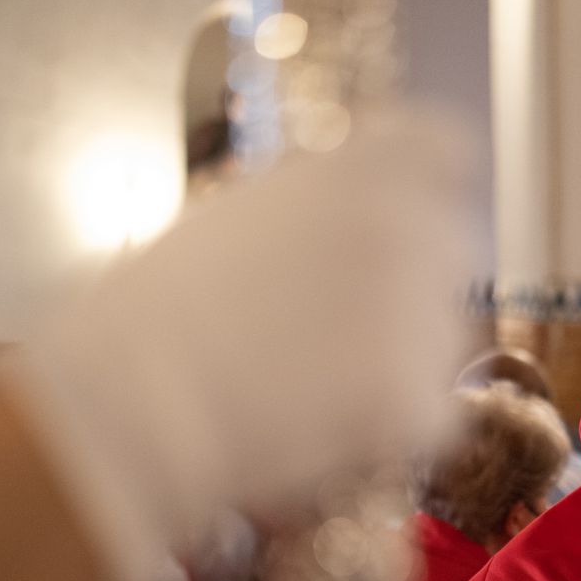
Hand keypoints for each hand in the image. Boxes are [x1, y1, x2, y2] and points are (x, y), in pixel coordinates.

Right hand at [14, 107, 474, 580]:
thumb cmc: (151, 315)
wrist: (127, 400)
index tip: (402, 229)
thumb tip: (346, 228)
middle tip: (341, 335)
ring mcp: (418, 310)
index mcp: (355, 165)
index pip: (442, 148)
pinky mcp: (416, 396)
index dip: (426, 193)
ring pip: (445, 339)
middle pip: (453, 250)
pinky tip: (328, 431)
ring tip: (313, 388)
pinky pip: (434, 416)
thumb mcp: (235, 215)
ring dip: (402, 362)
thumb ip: (312, 207)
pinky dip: (395, 431)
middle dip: (411, 290)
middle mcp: (403, 223)